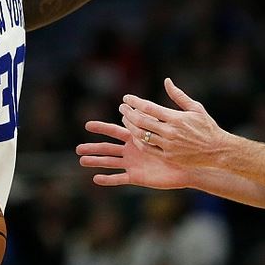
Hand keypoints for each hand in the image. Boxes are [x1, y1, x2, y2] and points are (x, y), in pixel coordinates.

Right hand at [77, 121, 191, 188]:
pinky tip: (96, 179)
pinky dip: (108, 179)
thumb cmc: (180, 145)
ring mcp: (132, 164)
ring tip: (81, 161)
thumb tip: (162, 84)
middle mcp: (131, 151)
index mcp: (137, 137)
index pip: (115, 131)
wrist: (187, 166)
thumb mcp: (170, 124)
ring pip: (110, 163)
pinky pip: (120, 179)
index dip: (102, 128)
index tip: (87, 125)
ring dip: (96, 162)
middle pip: (108, 148)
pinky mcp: (137, 177)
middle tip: (77, 148)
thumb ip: (160, 110)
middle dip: (93, 147)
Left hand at [118, 78, 229, 167]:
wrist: (217, 150)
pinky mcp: (168, 156)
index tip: (126, 98)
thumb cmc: (207, 127)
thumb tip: (166, 81)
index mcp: (176, 118)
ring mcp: (168, 145)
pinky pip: (147, 148)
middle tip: (122, 108)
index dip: (134, 102)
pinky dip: (138, 141)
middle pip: (141, 121)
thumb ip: (178, 95)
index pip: (148, 108)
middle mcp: (170, 132)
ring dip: (130, 126)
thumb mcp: (196, 108)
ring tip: (126, 119)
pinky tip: (134, 134)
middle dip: (128, 113)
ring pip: (141, 135)